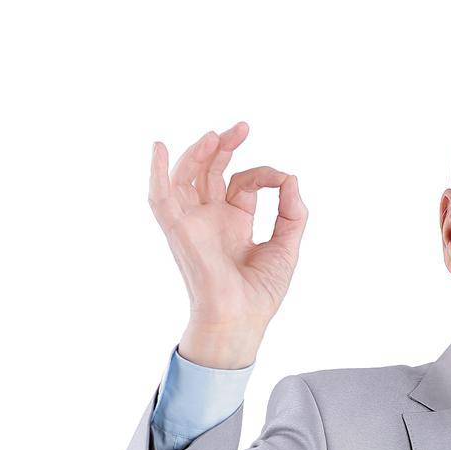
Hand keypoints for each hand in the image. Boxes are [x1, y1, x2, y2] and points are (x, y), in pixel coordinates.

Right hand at [148, 122, 308, 367]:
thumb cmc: (259, 294)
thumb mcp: (287, 247)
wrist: (241, 321)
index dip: (263, 175)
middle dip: (225, 147)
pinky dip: (156, 173)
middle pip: (210, 171)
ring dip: (199, 153)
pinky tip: (158, 148)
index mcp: (234, 223)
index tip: (282, 181)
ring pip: (187, 176)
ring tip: (216, 135)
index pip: (242, 184)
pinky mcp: (179, 230)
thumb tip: (290, 179)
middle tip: (242, 128)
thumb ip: (293, 213)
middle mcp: (211, 220)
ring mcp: (193, 223)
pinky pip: (160, 198)